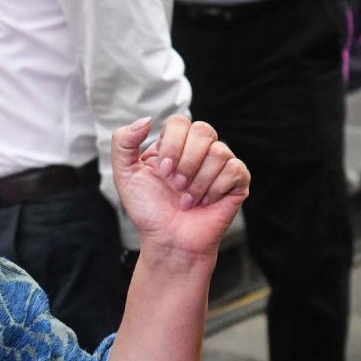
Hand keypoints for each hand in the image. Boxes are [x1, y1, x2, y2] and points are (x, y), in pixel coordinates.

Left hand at [111, 116, 249, 258]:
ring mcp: (220, 165)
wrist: (169, 240)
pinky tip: (206, 201)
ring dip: (199, 181)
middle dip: (186, 163)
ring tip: (189, 199)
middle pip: (203, 130)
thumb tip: (147, 119)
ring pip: (220, 151)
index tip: (163, 172)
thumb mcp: (125, 175)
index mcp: (173, 145)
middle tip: (176, 186)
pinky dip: (216, 188)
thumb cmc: (148, 210)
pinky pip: (235, 169)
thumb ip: (123, 143)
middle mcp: (198, 151)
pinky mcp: (237, 181)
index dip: (172, 145)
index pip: (179, 122)